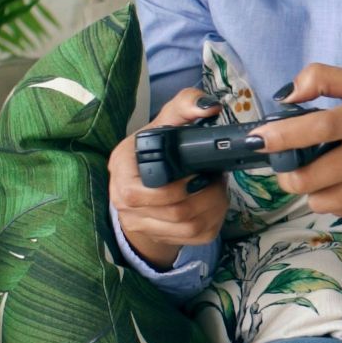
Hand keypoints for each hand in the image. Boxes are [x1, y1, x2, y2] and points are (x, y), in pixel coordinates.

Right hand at [109, 88, 229, 269]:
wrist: (144, 179)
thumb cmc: (155, 146)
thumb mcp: (167, 120)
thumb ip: (186, 105)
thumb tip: (210, 107)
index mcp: (121, 171)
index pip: (141, 194)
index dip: (177, 188)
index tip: (201, 173)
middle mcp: (124, 202)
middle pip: (175, 212)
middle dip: (207, 195)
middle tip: (218, 178)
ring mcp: (142, 224)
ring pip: (188, 228)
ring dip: (214, 207)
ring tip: (219, 188)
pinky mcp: (162, 237)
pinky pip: (195, 238)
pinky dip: (214, 220)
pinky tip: (215, 203)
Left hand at [252, 64, 341, 221]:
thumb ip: (327, 79)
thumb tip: (288, 95)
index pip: (320, 128)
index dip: (283, 136)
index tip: (259, 139)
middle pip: (311, 176)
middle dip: (286, 172)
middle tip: (286, 162)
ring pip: (321, 200)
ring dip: (309, 188)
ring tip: (318, 172)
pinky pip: (341, 211)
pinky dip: (332, 199)